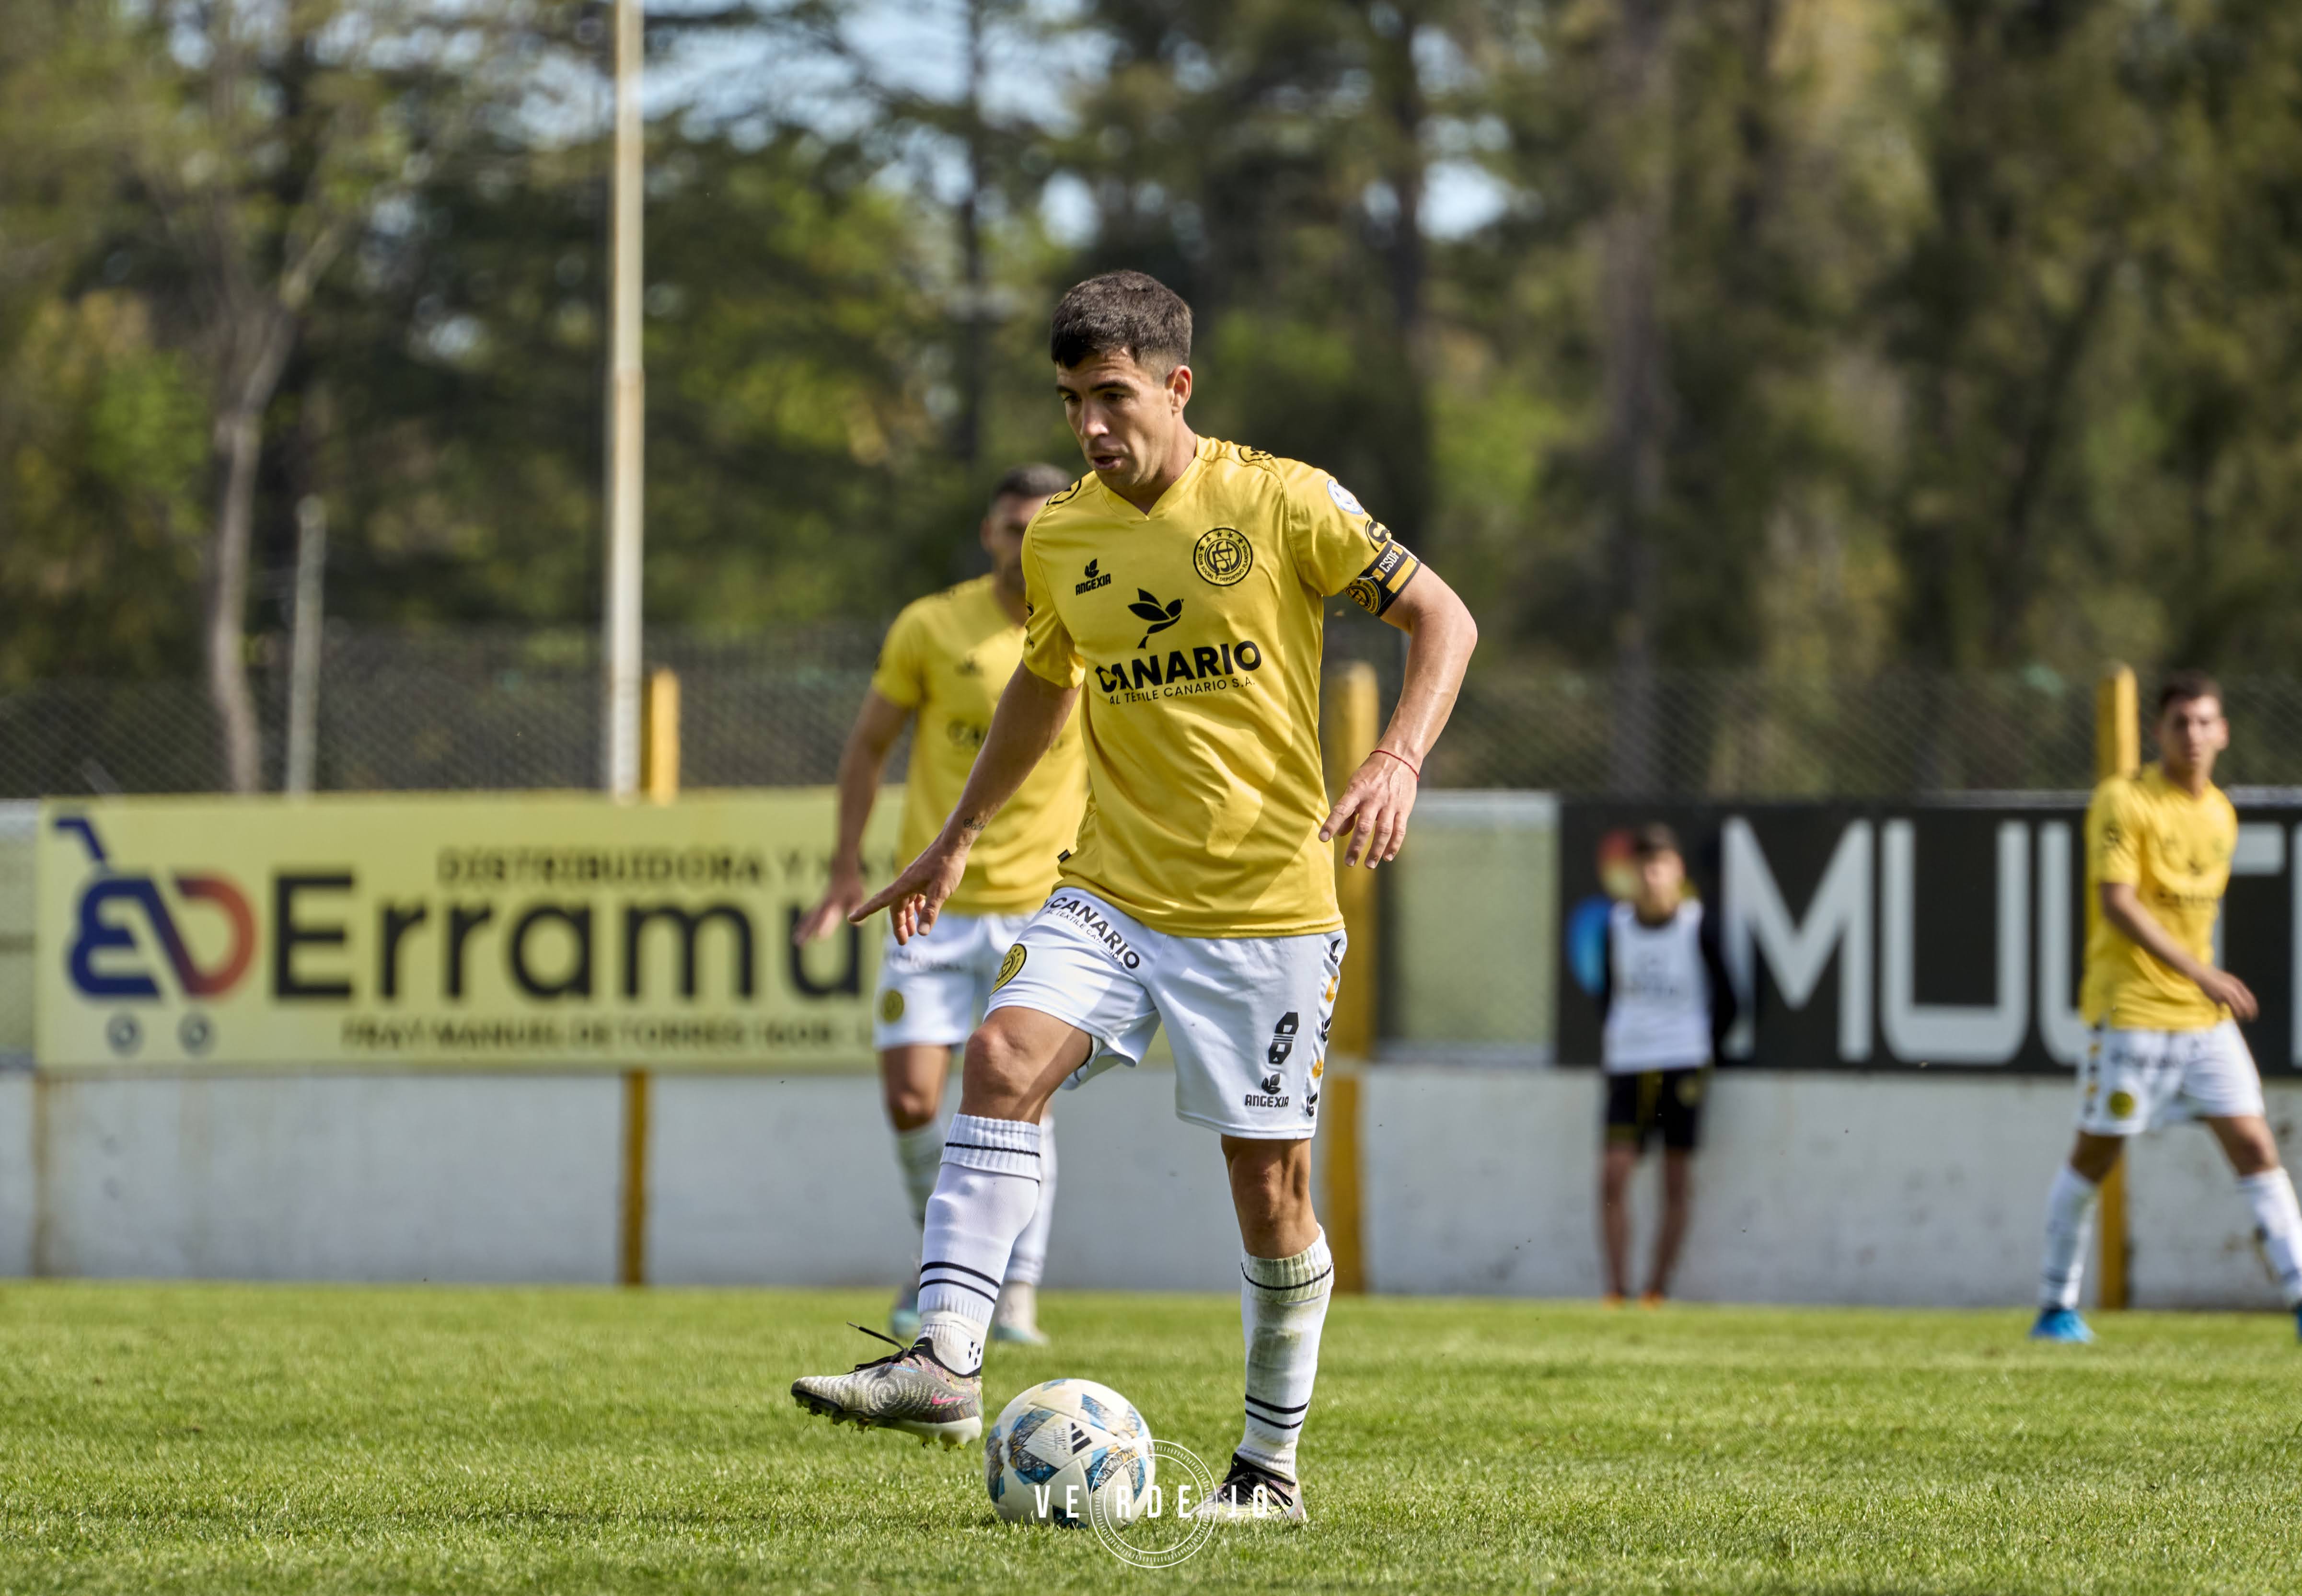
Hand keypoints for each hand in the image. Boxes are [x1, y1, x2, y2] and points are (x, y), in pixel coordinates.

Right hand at [792, 867, 867, 945]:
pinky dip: (803, 923)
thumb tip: (858, 924)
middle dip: (807, 931)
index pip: (828, 916)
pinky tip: (797, 930)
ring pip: (809, 918)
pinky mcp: (819, 905)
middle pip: (814, 920)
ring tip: (796, 942)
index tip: (818, 936)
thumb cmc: (852, 886)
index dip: (824, 926)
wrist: (843, 872)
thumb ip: (855, 907)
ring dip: (802, 929)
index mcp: (834, 903)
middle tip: (799, 943)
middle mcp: (824, 905)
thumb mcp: (857, 895)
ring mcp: (820, 905)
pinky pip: (809, 915)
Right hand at [853, 832, 971, 942]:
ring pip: (905, 902)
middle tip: (903, 942)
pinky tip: (922, 914)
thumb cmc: (947, 865)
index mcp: (903, 885)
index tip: (851, 918)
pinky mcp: (922, 877)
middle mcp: (905, 882)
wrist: (954, 842)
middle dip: (898, 925)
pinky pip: (914, 895)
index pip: (880, 901)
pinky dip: (916, 907)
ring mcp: (914, 879)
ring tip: (913, 933)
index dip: (865, 911)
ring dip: (908, 917)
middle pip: (895, 907)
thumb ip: (930, 912)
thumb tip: (922, 933)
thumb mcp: (940, 891)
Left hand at [1320, 748, 1418, 867]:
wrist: (1399, 758)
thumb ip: (1348, 809)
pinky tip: (1388, 856)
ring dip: (1376, 850)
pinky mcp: (1403, 809)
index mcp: (1358, 790)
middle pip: (1364, 826)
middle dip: (1356, 846)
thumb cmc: (1371, 774)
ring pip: (1383, 831)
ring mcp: (1390, 804)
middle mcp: (1374, 798)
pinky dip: (1394, 845)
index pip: (1342, 809)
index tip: (1323, 838)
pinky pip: (1399, 830)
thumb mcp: (1355, 785)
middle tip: (1349, 863)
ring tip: (1369, 864)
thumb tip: (1340, 833)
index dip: (1332, 824)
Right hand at [2196, 967, 2258, 1021]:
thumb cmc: (2215, 977)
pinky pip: (2226, 1009)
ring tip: (2240, 1020)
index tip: (2254, 1014)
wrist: (2203, 974)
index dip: (2254, 1008)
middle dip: (2249, 1015)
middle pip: (2246, 1006)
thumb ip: (2237, 989)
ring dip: (2240, 1016)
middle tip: (2250, 1020)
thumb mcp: (2230, 980)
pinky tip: (2230, 1016)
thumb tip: (2241, 1000)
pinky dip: (2229, 1013)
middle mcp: (2235, 990)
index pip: (2251, 1000)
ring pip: (2238, 1009)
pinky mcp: (2218, 999)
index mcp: (2239, 985)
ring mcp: (2227, 994)